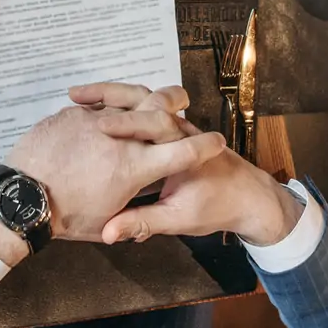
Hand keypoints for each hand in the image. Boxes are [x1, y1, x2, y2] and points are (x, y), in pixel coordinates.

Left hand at [0, 90, 224, 261]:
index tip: (217, 143)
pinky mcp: (73, 115)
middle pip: (158, 113)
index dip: (203, 146)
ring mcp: (94, 122)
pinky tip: (114, 106)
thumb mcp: (104, 224)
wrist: (19, 196)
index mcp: (134, 167)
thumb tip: (147, 217)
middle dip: (175, 107)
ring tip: (157, 97)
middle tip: (185, 107)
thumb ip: (134, 215)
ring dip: (145, 100)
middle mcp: (119, 137)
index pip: (181, 152)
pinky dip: (112, 103)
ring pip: (129, 101)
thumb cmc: (64, 218)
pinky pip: (100, 103)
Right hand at [70, 83, 301, 245]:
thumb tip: (109, 232)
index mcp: (182, 145)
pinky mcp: (172, 126)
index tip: (97, 126)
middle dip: (108, 96)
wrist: (251, 197)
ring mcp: (176, 123)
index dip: (124, 124)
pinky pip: (144, 107)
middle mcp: (180, 127)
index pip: (151, 125)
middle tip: (76, 98)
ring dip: (111, 94)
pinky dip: (120, 103)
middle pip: (141, 100)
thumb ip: (142, 222)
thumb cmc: (219, 207)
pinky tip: (94, 108)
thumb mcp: (178, 219)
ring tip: (78, 96)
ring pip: (141, 98)